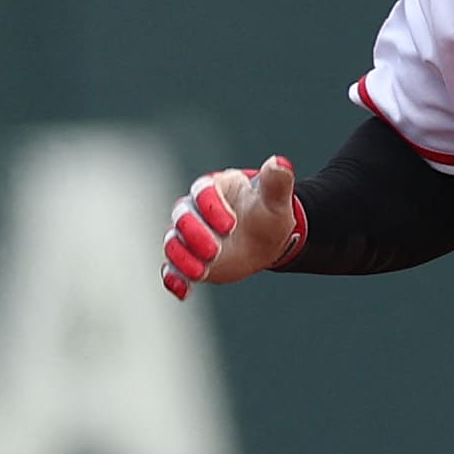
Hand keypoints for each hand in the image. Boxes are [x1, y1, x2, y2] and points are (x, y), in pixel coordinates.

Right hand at [160, 157, 300, 300]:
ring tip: (200, 272)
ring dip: (182, 258)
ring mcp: (189, 236)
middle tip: (214, 251)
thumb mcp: (276, 200)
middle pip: (182, 217)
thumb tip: (280, 162)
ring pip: (173, 243)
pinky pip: (173, 269)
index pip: (203, 191)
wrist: (266, 239)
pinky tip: (183, 291)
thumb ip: (276, 182)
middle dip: (194, 234)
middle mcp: (196, 210)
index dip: (212, 207)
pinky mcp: (189, 260)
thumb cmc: (269, 213)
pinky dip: (175, 279)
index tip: (231, 224)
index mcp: (214, 188)